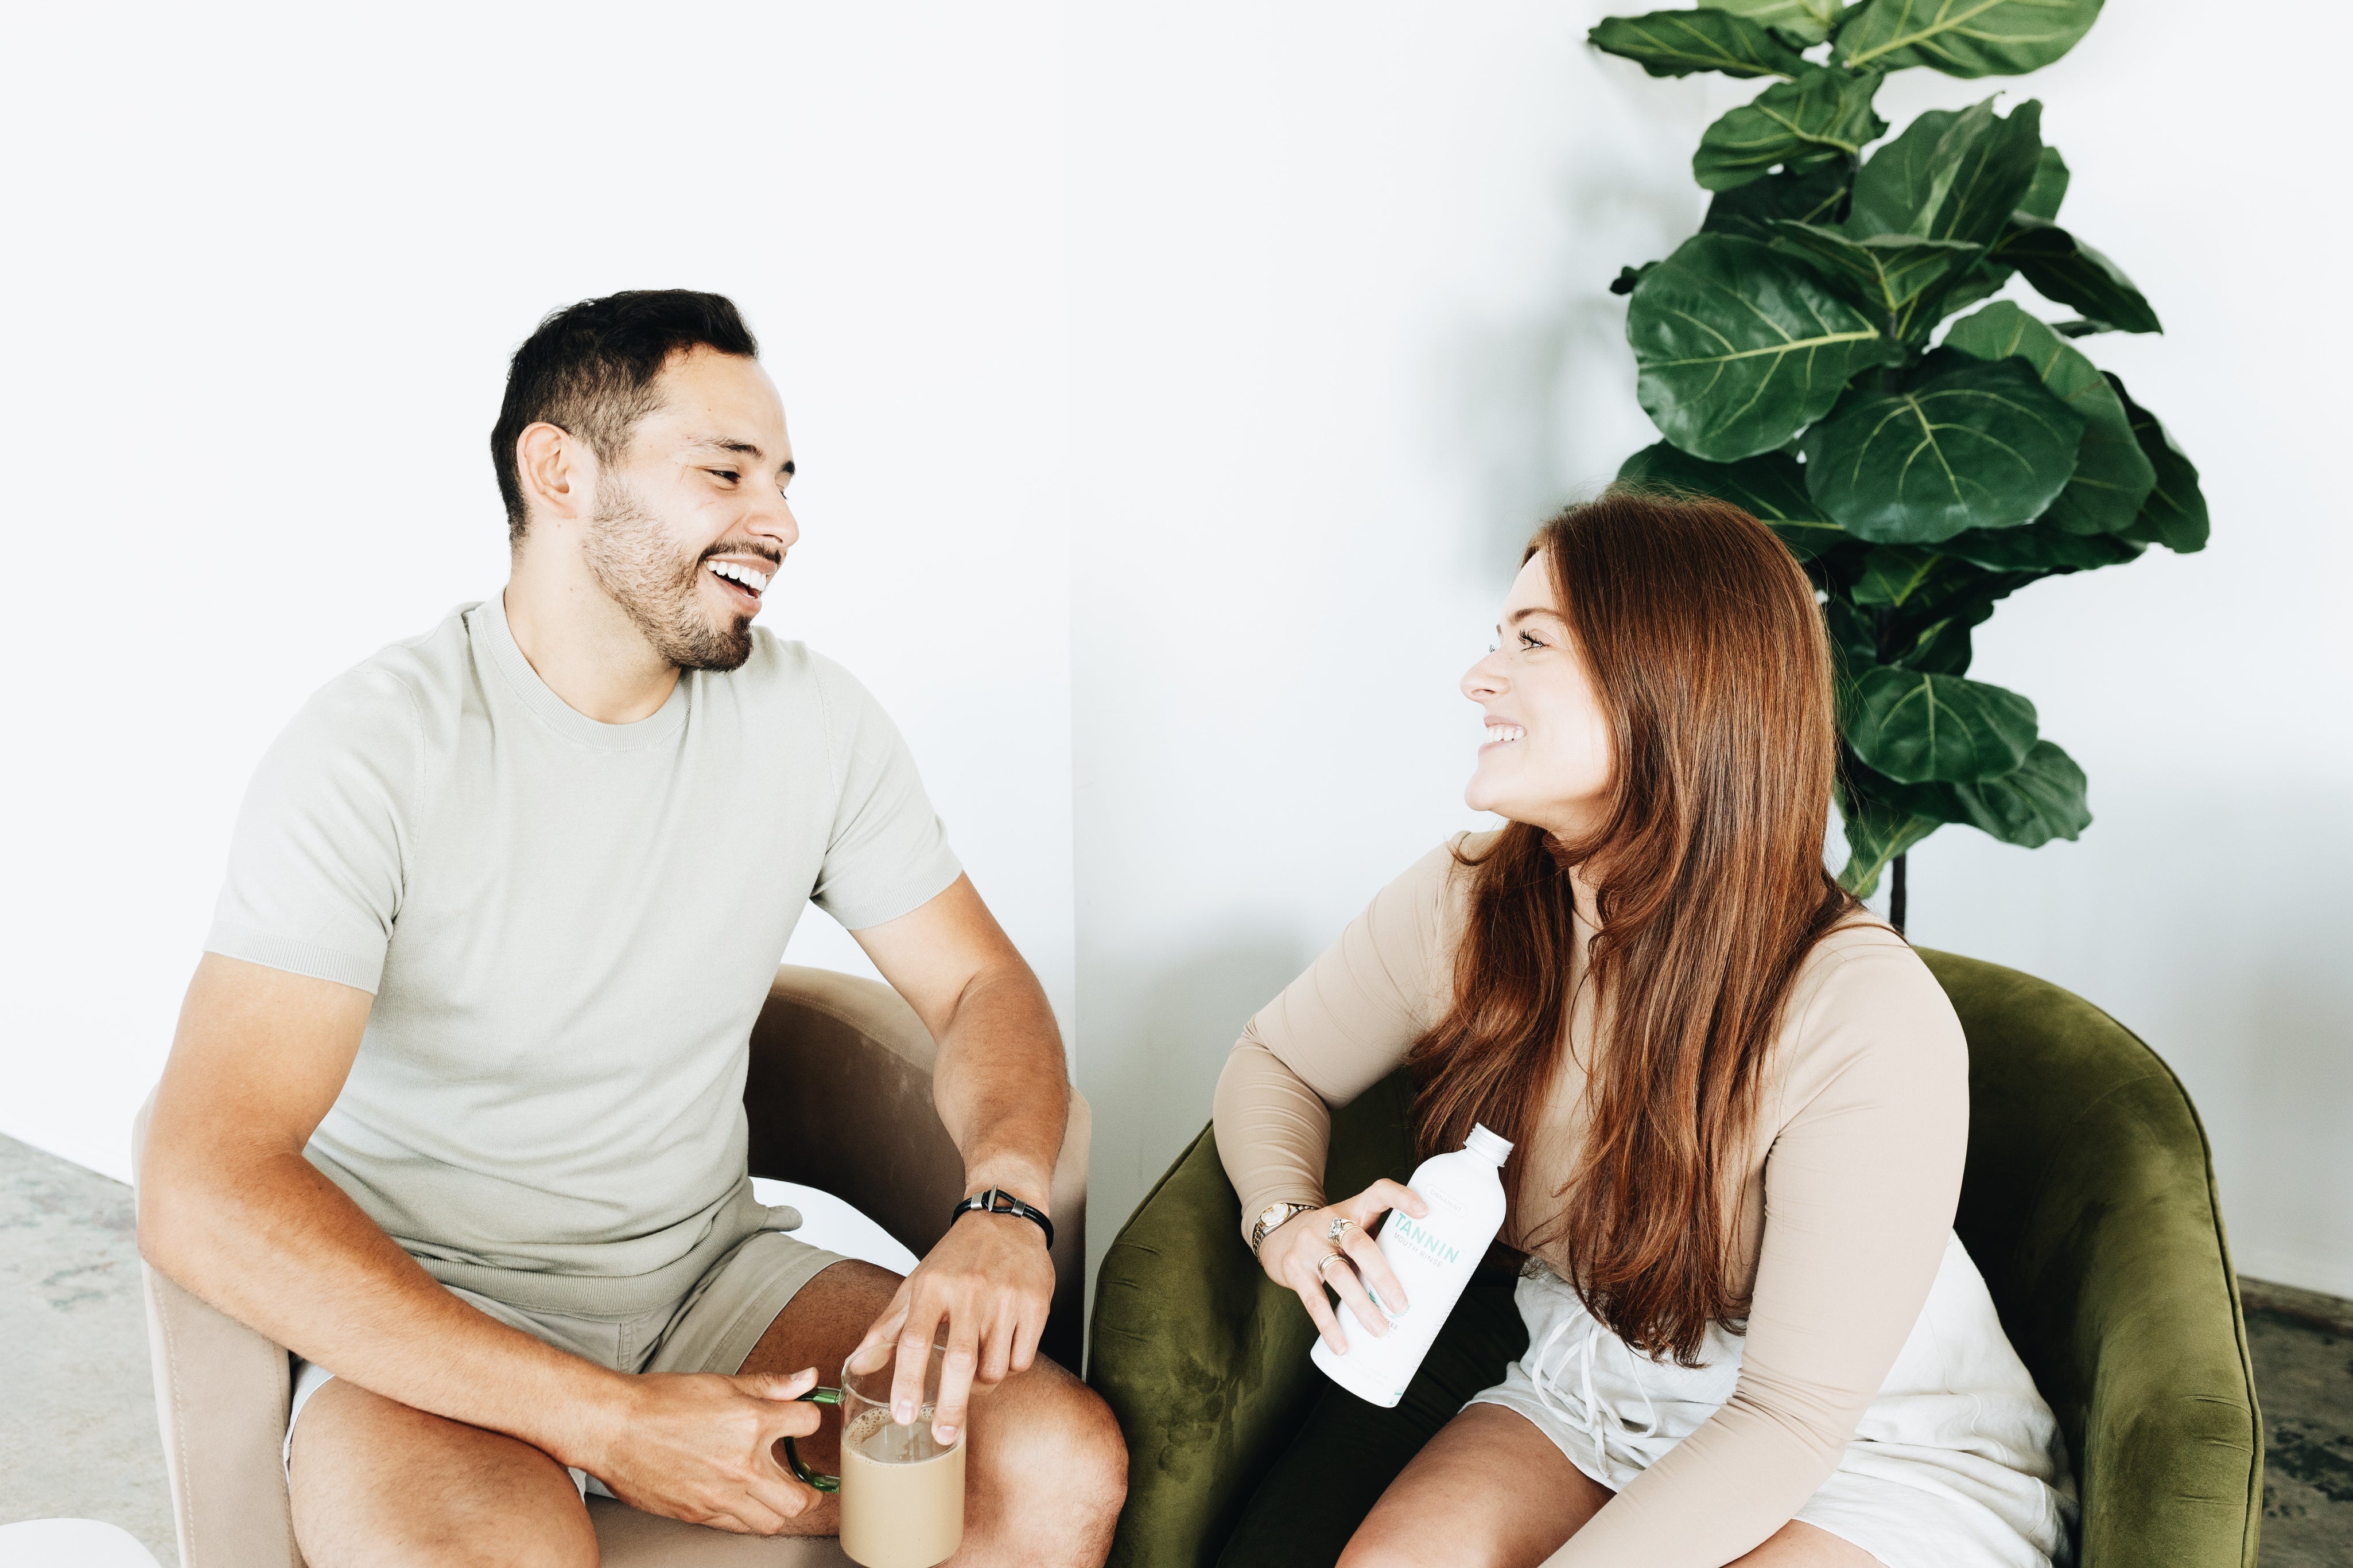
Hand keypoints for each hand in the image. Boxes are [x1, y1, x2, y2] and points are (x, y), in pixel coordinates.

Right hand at [579, 1366, 827, 1533]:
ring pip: (772, 1521)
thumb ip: (770, 1385)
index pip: (808, 1424)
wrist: (612, 1428)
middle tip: (805, 1481)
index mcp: (751, 1424)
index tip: (802, 1422)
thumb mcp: (721, 1383)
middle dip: (809, 1488)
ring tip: (775, 1493)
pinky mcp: (698, 1514)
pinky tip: (741, 1499)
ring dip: (779, 1508)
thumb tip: (806, 1379)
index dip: (808, 1419)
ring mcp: (720, 1496)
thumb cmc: (659, 1402)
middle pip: (800, 1497)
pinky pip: (737, 1527)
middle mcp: (741, 1466)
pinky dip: (746, 1516)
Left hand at [849, 1206, 1055, 1446]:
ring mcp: (1006, 1297)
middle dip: (952, 1406)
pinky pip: (1022, 1359)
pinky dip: (1010, 1369)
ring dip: (982, 1386)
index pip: (915, 1340)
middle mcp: (970, 1291)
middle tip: (944, 1436)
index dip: (908, 1382)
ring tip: (973, 1378)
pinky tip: (1001, 1354)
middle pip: (961, 1361)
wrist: (1006, 1216)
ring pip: (995, 1367)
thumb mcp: (916, 1285)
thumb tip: (854, 1367)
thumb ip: (886, 1329)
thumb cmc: (955, 1258)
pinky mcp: (1036, 1303)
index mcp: (933, 1287)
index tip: (904, 1416)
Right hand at [1257, 1180, 1426, 1354]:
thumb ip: (1380, 1245)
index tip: (1426, 1212)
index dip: (1401, 1198)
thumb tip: (1426, 1287)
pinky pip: (1314, 1300)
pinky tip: (1342, 1346)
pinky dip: (1329, 1325)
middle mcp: (1330, 1222)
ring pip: (1338, 1274)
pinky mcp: (1295, 1270)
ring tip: (1380, 1330)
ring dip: (1361, 1305)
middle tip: (1402, 1305)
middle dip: (1382, 1275)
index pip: (1378, 1191)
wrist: (1279, 1235)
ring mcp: (1310, 1246)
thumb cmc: (1333, 1238)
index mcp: (1353, 1208)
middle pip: (1359, 1243)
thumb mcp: (1354, 1228)